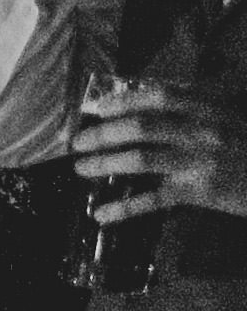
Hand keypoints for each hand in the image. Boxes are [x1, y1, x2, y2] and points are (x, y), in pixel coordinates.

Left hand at [78, 83, 246, 224]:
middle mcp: (203, 130)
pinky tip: (102, 215)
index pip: (160, 95)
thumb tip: (150, 100)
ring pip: (141, 159)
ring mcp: (201, 161)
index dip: (124, 100)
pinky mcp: (201, 192)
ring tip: (81, 168)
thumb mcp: (232, 114)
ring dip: (104, 163)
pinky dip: (125, 208)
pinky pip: (155, 199)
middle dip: (103, 133)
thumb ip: (197, 106)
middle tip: (78, 141)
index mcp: (210, 106)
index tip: (98, 107)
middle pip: (141, 127)